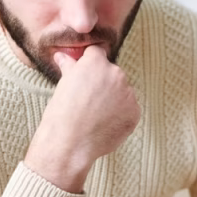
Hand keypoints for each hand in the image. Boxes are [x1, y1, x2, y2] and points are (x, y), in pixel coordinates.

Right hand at [25, 46, 139, 191]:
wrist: (70, 142)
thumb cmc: (61, 113)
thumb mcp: (62, 85)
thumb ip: (69, 67)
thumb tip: (63, 56)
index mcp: (96, 62)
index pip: (97, 53)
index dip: (89, 66)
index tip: (84, 78)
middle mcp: (116, 74)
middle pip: (112, 73)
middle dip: (103, 84)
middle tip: (88, 101)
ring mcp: (128, 93)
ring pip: (122, 92)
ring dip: (114, 100)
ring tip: (96, 115)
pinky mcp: (135, 112)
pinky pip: (129, 109)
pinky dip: (120, 115)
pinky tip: (105, 124)